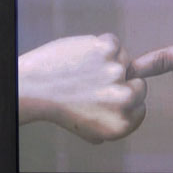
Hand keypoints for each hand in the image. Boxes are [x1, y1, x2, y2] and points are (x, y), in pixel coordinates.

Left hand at [18, 34, 146, 143]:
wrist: (32, 88)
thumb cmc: (58, 107)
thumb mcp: (91, 130)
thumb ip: (116, 123)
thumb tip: (134, 109)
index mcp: (122, 124)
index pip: (141, 107)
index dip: (123, 100)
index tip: (105, 99)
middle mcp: (124, 100)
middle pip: (139, 84)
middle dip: (122, 82)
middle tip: (94, 84)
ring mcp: (116, 73)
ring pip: (125, 61)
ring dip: (108, 62)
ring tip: (82, 71)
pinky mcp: (108, 50)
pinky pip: (113, 43)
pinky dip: (99, 45)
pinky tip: (82, 56)